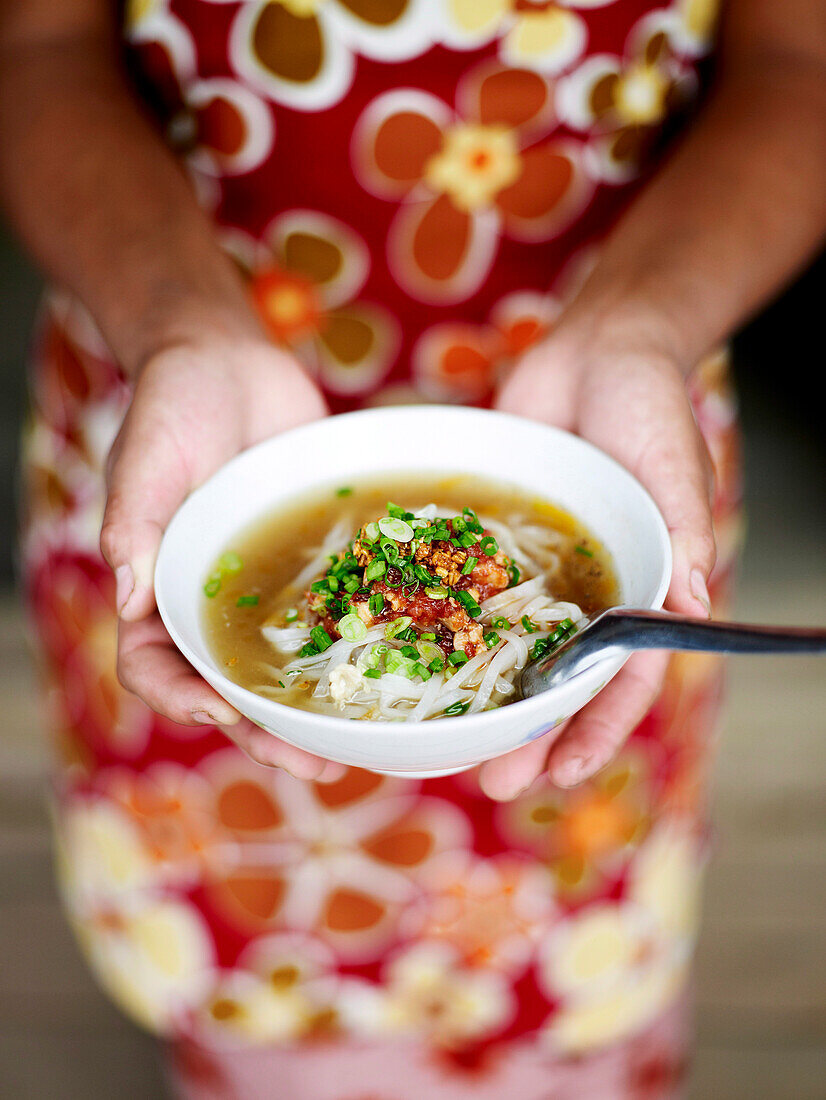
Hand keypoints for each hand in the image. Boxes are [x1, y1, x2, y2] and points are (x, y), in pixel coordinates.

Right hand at [100, 334, 341, 779]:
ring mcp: (262, 584)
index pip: (153, 662)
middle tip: (311, 761)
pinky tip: (393, 667)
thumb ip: (133, 522)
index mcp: (158, 583)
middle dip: (262, 728)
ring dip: (311, 708)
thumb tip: (126, 595)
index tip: (218, 711)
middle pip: (228, 683)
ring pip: (282, 663)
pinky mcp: (311, 560)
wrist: (229, 355)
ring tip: (354, 745)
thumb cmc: (174, 399)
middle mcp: (209, 596)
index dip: (179, 697)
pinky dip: (353, 646)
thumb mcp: (147, 456)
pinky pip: (330, 611)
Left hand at [479, 330, 714, 799]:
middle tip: (495, 782)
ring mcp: (535, 573)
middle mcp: (586, 593)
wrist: (592, 350)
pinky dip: (443, 628)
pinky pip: (466, 592)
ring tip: (448, 747)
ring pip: (508, 652)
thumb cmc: (648, 404)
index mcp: (640, 589)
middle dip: (532, 735)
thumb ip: (682, 535)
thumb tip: (692, 606)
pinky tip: (410, 661)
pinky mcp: (491, 544)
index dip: (597, 729)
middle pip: (559, 681)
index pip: (622, 678)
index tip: (563, 772)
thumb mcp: (674, 467)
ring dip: (484, 701)